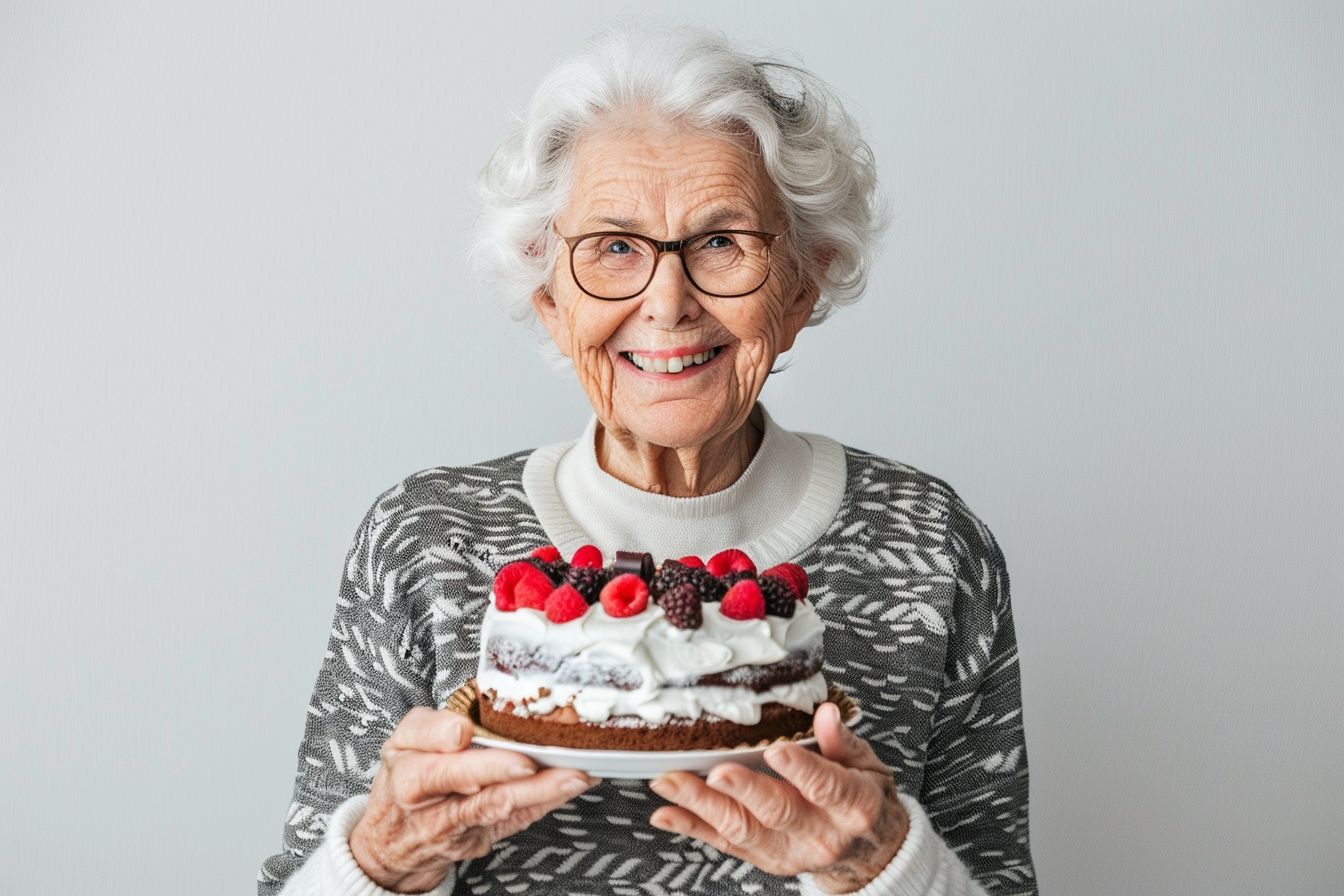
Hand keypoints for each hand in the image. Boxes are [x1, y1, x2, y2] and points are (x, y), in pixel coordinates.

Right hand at [349, 707, 598, 892]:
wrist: (395, 838)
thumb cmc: (407, 776)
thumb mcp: (404, 741)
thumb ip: (432, 726)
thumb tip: (468, 720)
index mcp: (409, 773)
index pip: (431, 762)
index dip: (449, 745)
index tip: (466, 732)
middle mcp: (433, 805)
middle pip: (470, 789)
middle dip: (503, 772)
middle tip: (533, 760)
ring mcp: (458, 828)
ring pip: (499, 808)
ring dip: (541, 791)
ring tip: (574, 775)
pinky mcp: (479, 840)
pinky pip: (517, 819)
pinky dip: (548, 801)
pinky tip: (572, 785)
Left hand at [648, 703, 908, 894]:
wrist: (869, 854)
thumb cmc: (863, 800)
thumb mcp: (867, 766)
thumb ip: (842, 741)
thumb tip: (825, 712)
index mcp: (852, 806)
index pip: (825, 787)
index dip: (800, 769)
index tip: (776, 751)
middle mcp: (819, 834)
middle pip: (777, 811)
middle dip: (744, 790)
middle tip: (717, 771)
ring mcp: (787, 851)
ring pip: (741, 829)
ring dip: (702, 805)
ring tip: (671, 782)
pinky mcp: (762, 858)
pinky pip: (722, 843)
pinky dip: (691, 828)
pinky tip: (666, 814)